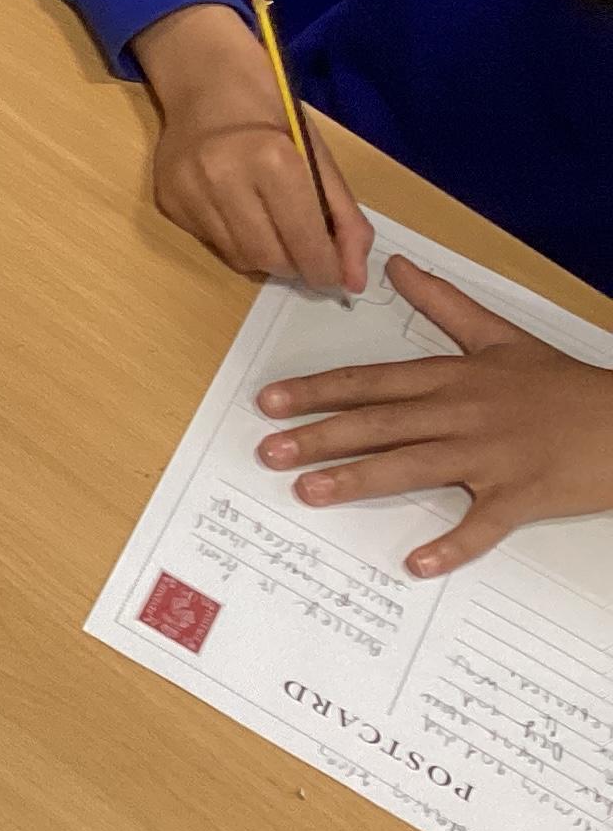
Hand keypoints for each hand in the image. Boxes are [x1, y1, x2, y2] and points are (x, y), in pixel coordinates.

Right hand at [133, 3, 372, 292]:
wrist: (206, 82)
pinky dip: (235, 240)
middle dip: (296, 266)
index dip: (326, 268)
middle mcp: (224, 177)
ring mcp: (189, 190)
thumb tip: (353, 280)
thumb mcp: (319, 159)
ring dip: (266, 256)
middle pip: (270, 258)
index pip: (304, 241)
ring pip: (239, 258)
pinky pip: (212, 243)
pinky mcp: (167, 200)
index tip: (336, 276)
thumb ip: (344, 220)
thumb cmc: (273, 115)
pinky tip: (239, 211)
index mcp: (273, 160)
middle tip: (307, 254)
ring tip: (274, 229)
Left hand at [255, 252, 612, 573]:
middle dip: (320, 436)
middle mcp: (463, 414)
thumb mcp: (501, 336)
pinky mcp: (523, 496)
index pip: (372, 382)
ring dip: (360, 480)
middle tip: (268, 450)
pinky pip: (483, 526)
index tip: (270, 401)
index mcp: (454, 377)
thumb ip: (444, 303)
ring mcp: (492, 457)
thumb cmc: (563, 384)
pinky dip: (452, 545)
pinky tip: (415, 564)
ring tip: (310, 492)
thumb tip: (397, 266)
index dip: (319, 391)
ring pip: (415, 467)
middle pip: (381, 423)